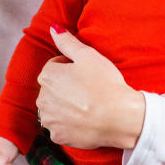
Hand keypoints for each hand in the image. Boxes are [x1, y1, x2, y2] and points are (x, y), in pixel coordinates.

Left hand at [36, 26, 144, 149]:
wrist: (122, 118)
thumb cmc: (106, 85)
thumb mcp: (88, 56)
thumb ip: (67, 41)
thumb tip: (53, 28)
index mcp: (47, 76)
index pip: (54, 67)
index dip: (71, 68)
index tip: (86, 74)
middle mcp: (42, 98)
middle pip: (52, 88)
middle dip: (66, 87)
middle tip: (88, 90)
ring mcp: (49, 119)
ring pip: (55, 108)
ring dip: (65, 106)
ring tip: (87, 105)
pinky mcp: (58, 136)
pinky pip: (60, 127)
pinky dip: (69, 124)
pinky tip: (84, 120)